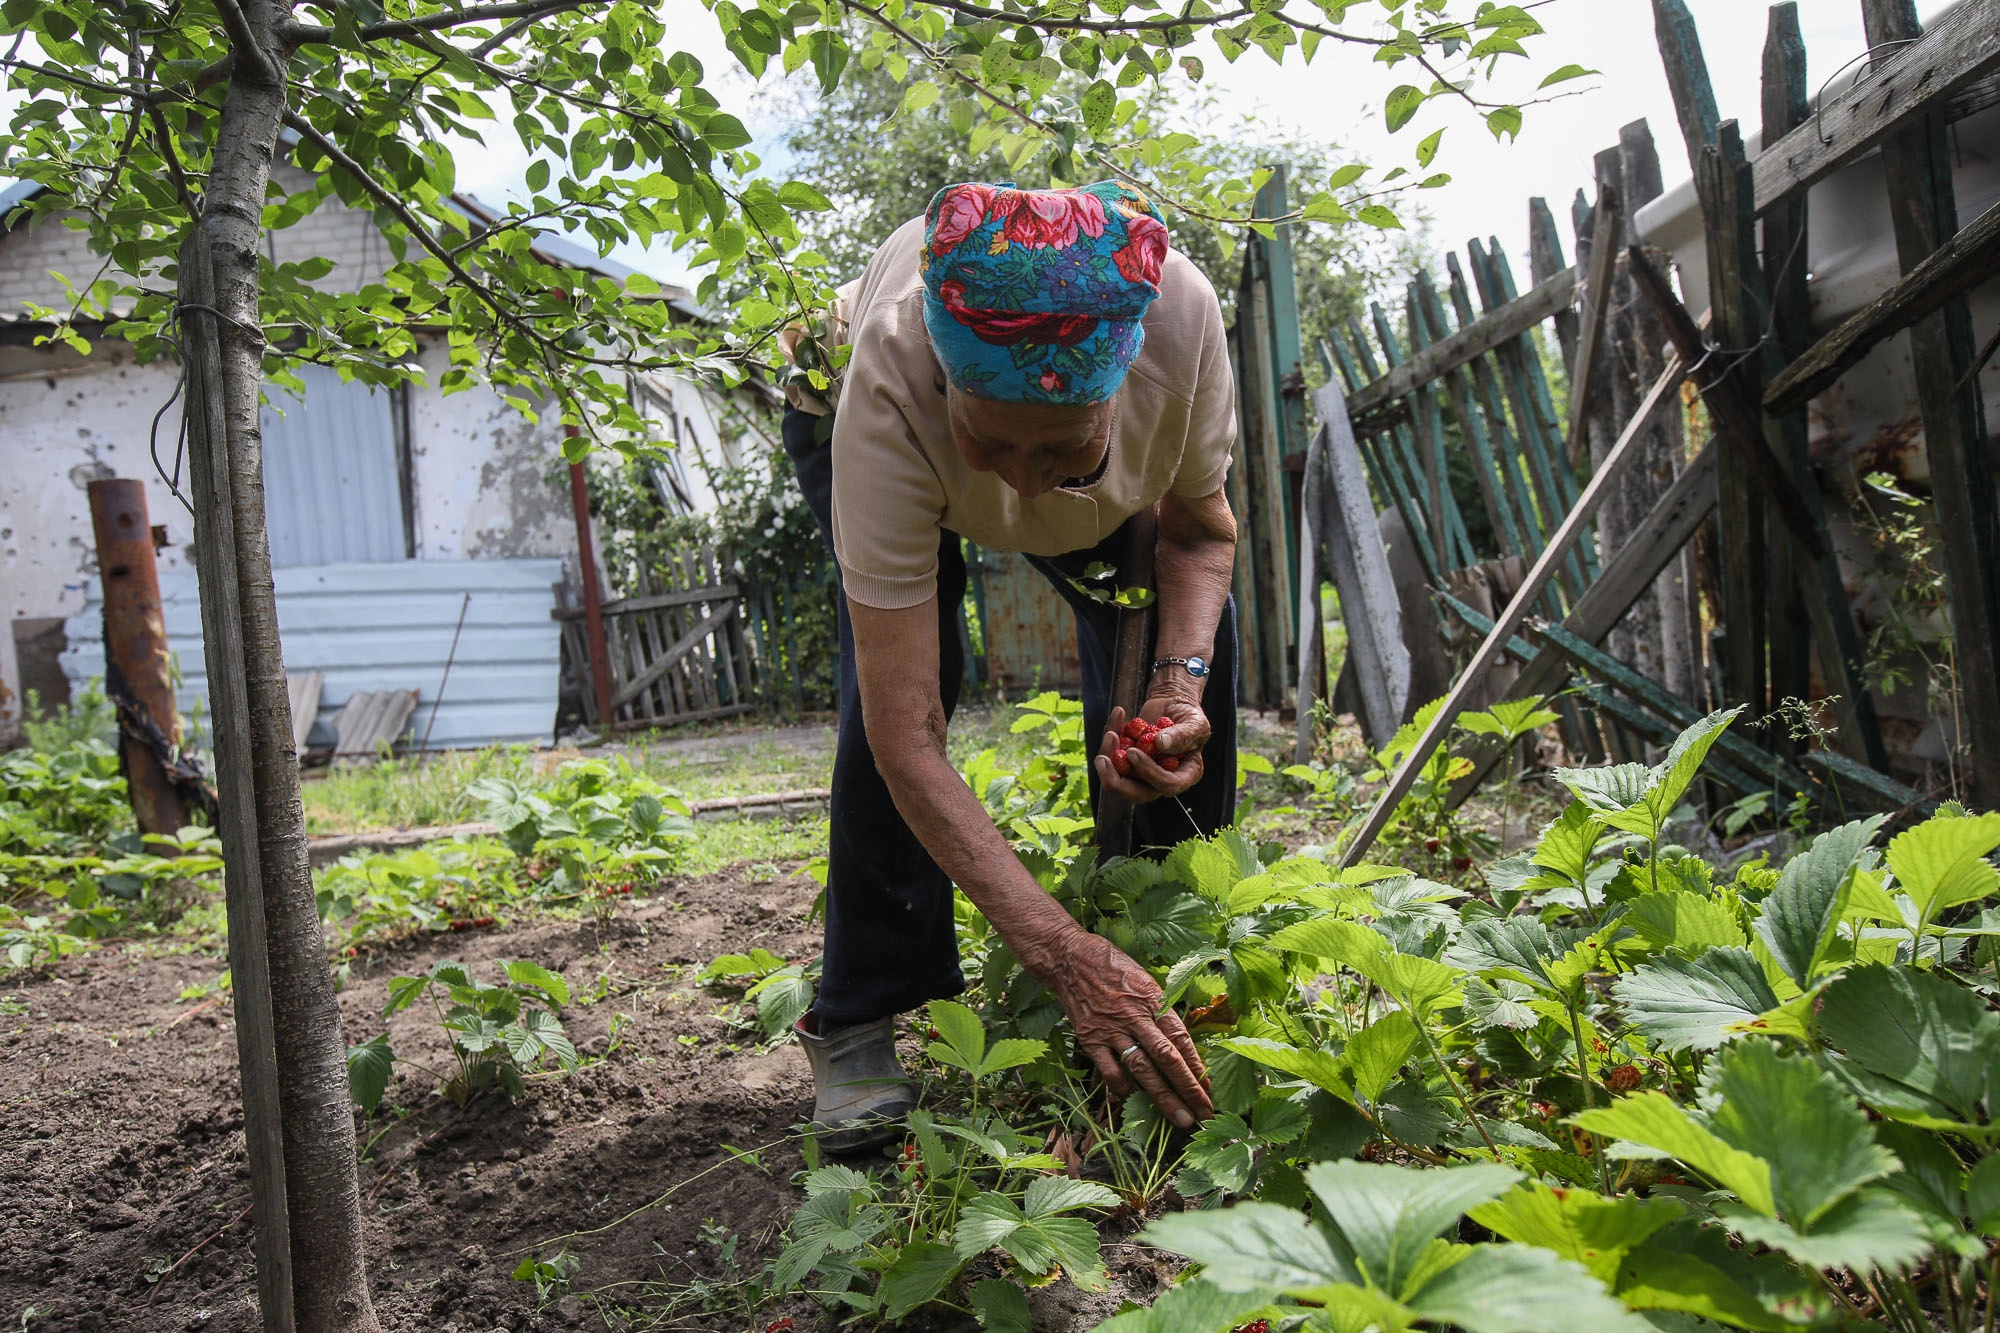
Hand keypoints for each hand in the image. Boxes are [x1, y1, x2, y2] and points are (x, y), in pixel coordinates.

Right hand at [1043, 931, 1211, 1128]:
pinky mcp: (1090, 1039)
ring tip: (1181, 1119)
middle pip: (1167, 1058)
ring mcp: (1111, 1030)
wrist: (1069, 958)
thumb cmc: (1112, 965)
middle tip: (1205, 1114)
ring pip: (1142, 1069)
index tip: (1211, 1088)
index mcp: (1153, 999)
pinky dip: (1124, 1088)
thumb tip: (1181, 1039)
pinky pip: (1110, 1070)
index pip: (1181, 1039)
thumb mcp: (1144, 979)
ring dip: (1164, 1097)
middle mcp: (1134, 1016)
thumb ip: (1161, 1008)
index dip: (1198, 1066)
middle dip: (1189, 1089)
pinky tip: (1136, 1100)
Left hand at [1093, 698, 1208, 804]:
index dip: (1149, 773)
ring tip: (1110, 733)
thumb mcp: (1195, 723)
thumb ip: (1183, 735)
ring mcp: (1142, 771)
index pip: (1167, 785)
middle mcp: (1162, 779)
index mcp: (1185, 775)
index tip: (1133, 752)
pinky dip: (1111, 736)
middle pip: (1138, 793)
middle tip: (1102, 760)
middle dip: (1116, 782)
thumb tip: (1161, 744)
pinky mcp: (1127, 759)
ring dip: (1109, 757)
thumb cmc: (1189, 716)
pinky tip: (1118, 714)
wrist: (1173, 704)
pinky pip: (1113, 755)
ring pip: (1119, 778)